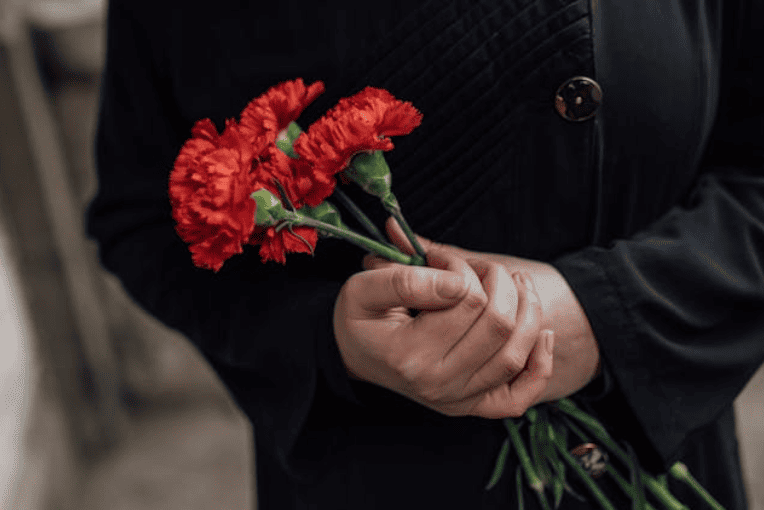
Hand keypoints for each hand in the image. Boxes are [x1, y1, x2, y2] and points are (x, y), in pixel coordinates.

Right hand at [334, 248, 553, 418]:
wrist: (354, 356)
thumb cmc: (360, 320)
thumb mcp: (361, 289)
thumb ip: (402, 279)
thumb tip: (454, 281)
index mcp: (409, 355)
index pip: (466, 300)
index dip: (461, 268)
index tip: (441, 258)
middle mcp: (438, 385)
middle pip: (498, 324)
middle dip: (499, 282)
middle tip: (480, 267)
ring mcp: (459, 400)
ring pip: (516, 353)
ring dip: (528, 309)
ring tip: (515, 282)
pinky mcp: (475, 406)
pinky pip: (521, 394)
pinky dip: (539, 363)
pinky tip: (541, 334)